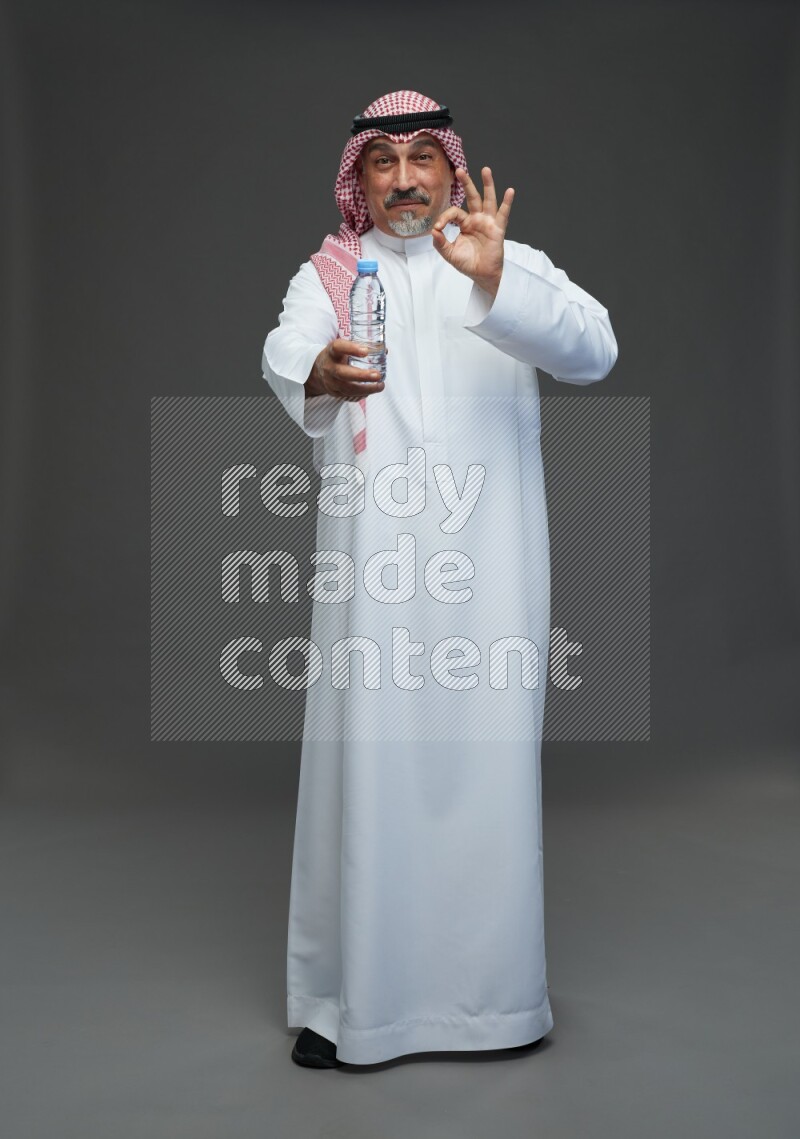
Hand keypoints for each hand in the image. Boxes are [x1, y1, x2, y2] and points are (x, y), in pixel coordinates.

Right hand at [305, 338, 385, 401]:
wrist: (318, 371)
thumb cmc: (337, 356)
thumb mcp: (343, 348)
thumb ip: (361, 347)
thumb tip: (384, 351)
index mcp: (332, 352)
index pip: (338, 347)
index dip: (351, 348)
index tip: (366, 351)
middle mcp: (329, 367)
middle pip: (342, 373)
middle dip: (361, 376)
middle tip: (377, 375)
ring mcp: (330, 382)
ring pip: (347, 388)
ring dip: (366, 388)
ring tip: (380, 386)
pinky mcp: (334, 393)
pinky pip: (349, 396)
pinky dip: (362, 394)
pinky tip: (372, 390)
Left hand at [432, 166, 513, 297]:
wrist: (481, 275)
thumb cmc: (467, 263)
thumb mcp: (449, 253)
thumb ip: (440, 243)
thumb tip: (433, 231)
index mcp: (465, 223)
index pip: (454, 212)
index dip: (444, 218)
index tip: (438, 228)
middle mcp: (477, 219)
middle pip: (472, 197)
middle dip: (466, 183)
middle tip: (460, 170)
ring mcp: (488, 222)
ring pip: (488, 199)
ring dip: (488, 184)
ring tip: (485, 170)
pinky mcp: (497, 229)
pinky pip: (503, 214)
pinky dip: (507, 203)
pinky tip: (510, 191)